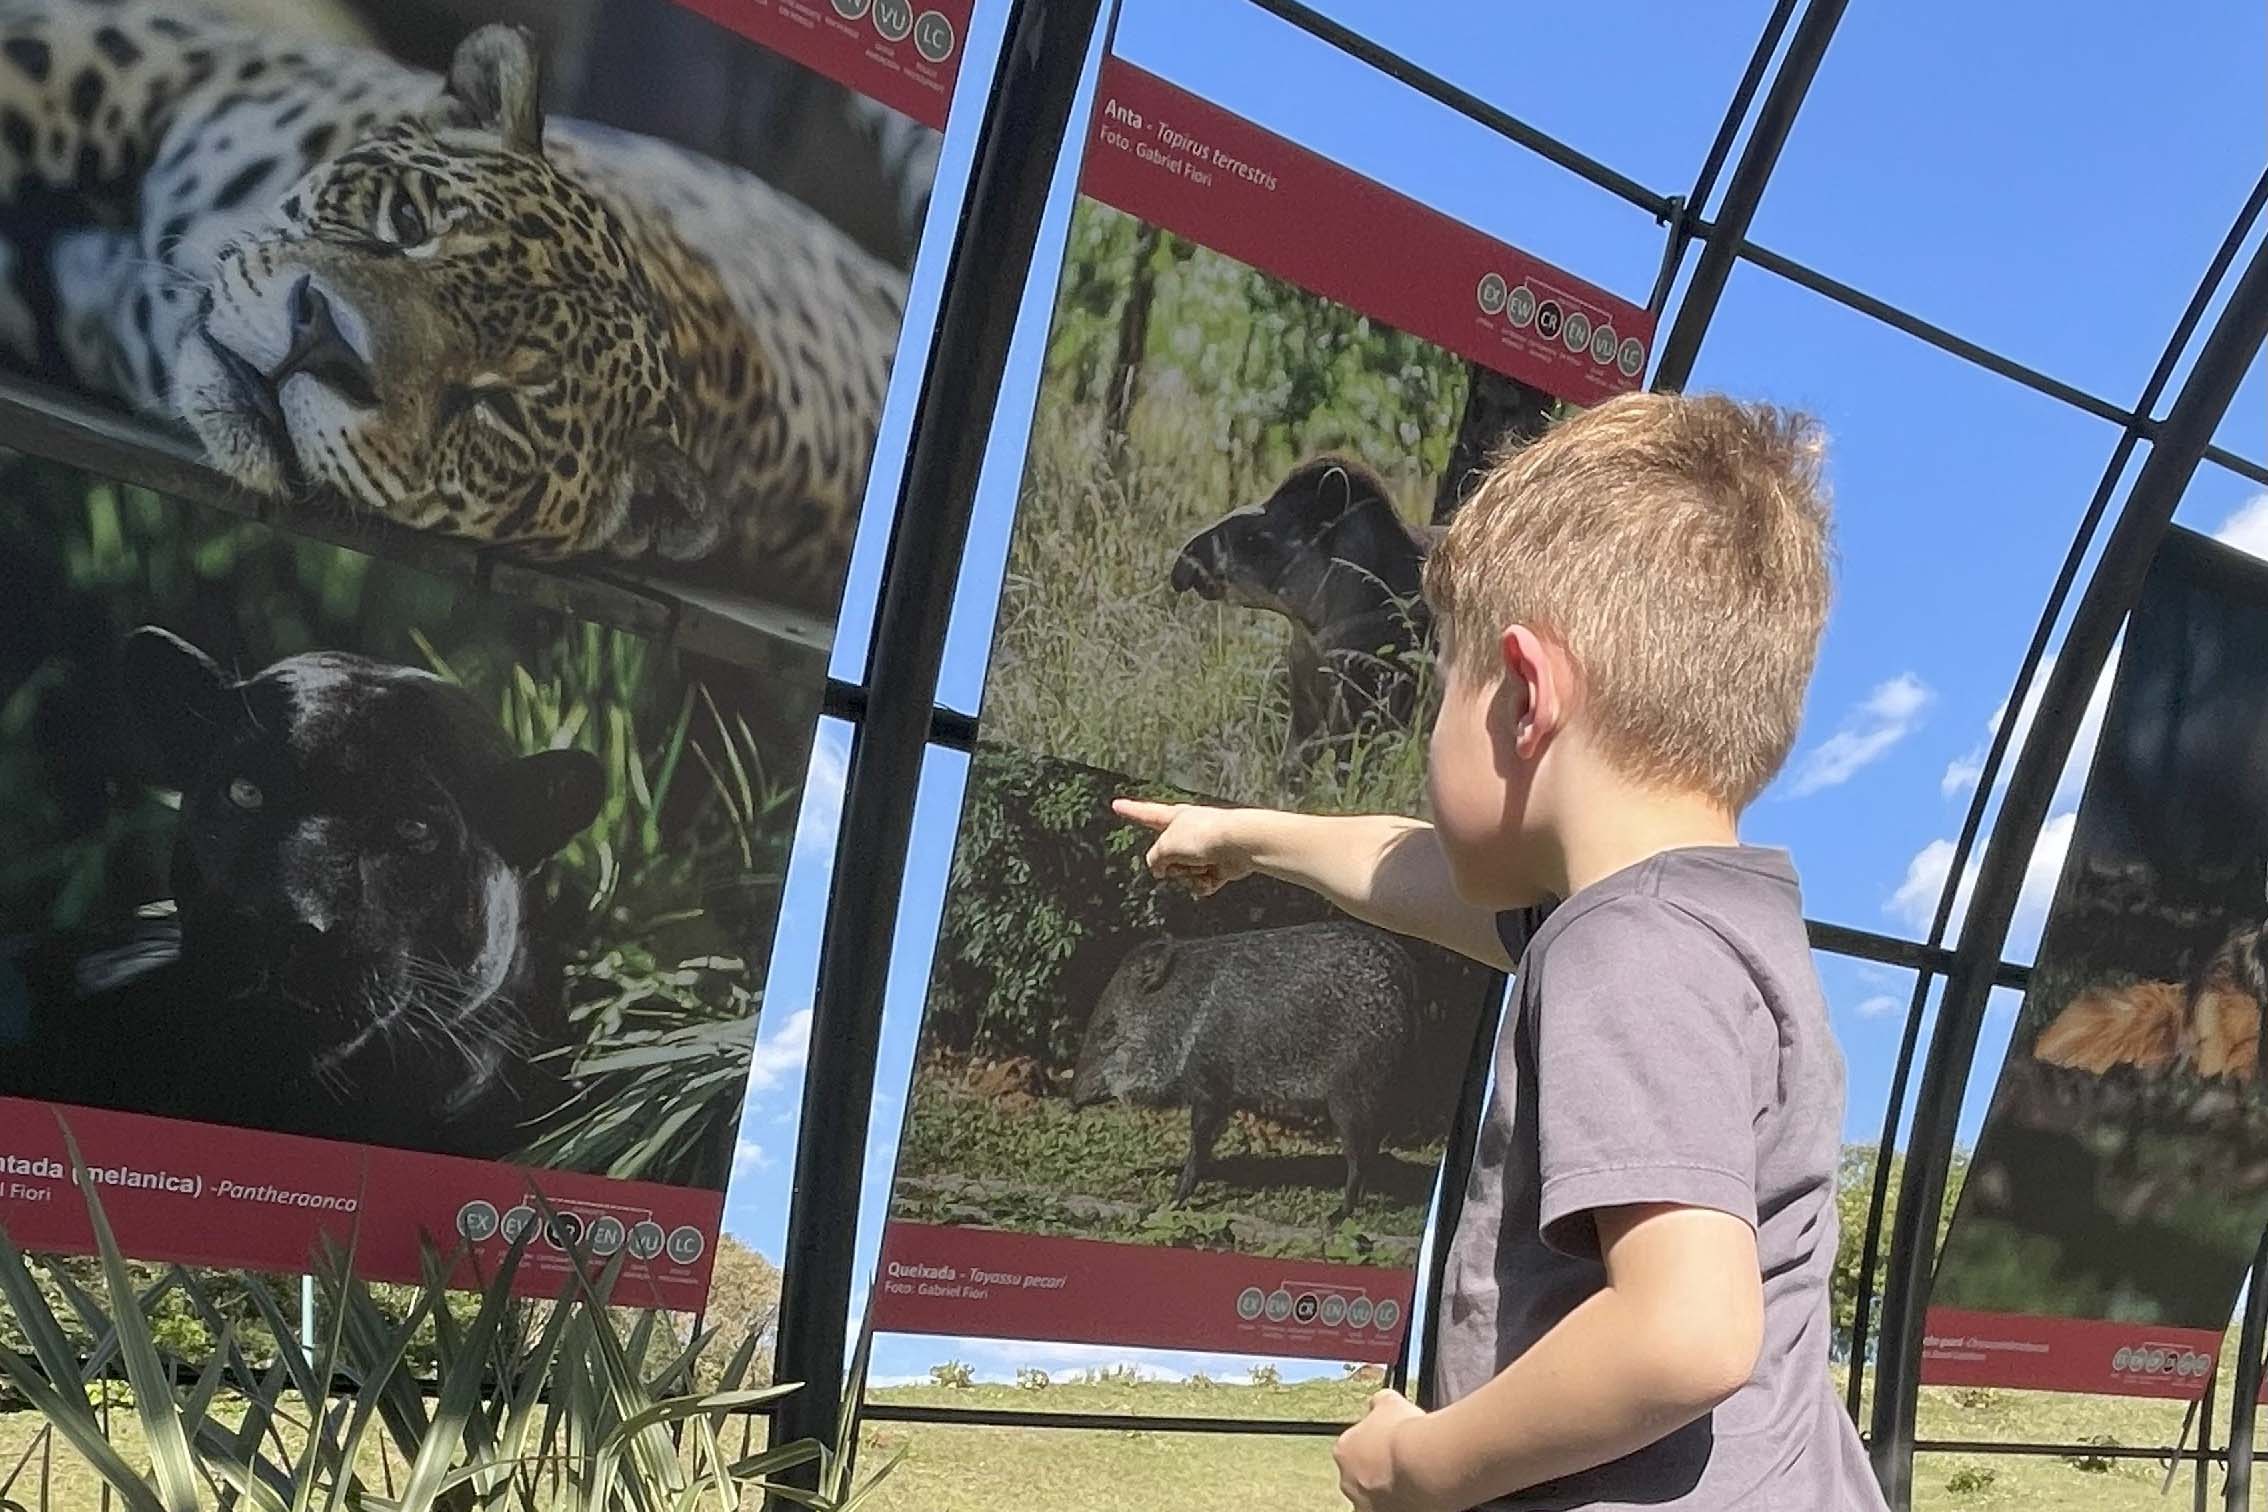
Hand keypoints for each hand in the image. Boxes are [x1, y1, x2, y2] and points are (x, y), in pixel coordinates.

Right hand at [1112, 798, 1253, 896]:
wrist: (1240, 844)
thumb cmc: (1203, 836)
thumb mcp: (1165, 846)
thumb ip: (1154, 859)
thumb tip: (1160, 871)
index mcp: (1173, 818)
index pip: (1145, 813)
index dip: (1130, 810)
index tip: (1116, 804)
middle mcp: (1187, 832)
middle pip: (1165, 858)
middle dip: (1172, 866)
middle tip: (1185, 857)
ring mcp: (1202, 850)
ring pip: (1181, 875)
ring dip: (1188, 875)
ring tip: (1202, 864)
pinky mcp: (1217, 866)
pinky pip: (1200, 884)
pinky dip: (1204, 884)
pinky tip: (1213, 875)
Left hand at [1334, 1388, 1430, 1511]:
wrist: (1426, 1462)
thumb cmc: (1406, 1432)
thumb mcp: (1391, 1402)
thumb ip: (1379, 1403)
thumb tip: (1378, 1401)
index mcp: (1344, 1451)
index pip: (1353, 1449)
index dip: (1374, 1446)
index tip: (1391, 1444)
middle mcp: (1348, 1481)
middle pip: (1361, 1476)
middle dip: (1378, 1471)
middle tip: (1403, 1463)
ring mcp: (1365, 1504)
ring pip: (1375, 1498)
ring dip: (1389, 1490)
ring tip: (1413, 1480)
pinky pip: (1393, 1509)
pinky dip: (1403, 1503)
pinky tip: (1417, 1493)